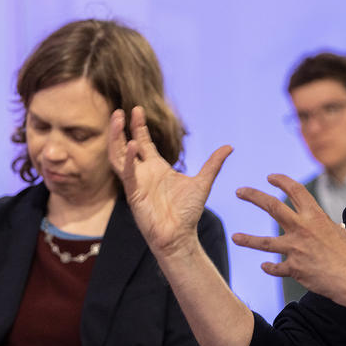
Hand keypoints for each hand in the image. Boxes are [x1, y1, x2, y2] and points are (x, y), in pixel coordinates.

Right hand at [109, 106, 231, 259]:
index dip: (138, 126)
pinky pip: (127, 174)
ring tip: (117, 120)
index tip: (137, 109)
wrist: (180, 236)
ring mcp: (136, 183)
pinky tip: (132, 145)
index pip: (143, 142)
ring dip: (116, 138)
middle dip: (122, 128)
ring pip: (119, 156)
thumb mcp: (203, 182)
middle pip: (126, 145)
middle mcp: (143, 173)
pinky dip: (129, 160)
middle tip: (120, 110)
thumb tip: (229, 146)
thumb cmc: (187, 212)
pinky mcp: (134, 194)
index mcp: (156, 168)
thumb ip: (213, 164)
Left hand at [232, 174, 345, 310]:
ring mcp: (296, 249)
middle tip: (240, 191)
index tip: (270, 178)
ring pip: (265, 242)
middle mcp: (303, 229)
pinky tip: (265, 266)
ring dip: (248, 240)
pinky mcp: (294, 269)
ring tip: (235, 237)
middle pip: (272, 206)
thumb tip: (333, 226)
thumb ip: (328, 228)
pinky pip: (276, 268)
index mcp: (315, 216)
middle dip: (253, 196)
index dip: (281, 181)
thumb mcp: (340, 233)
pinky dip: (270, 267)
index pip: (295, 190)